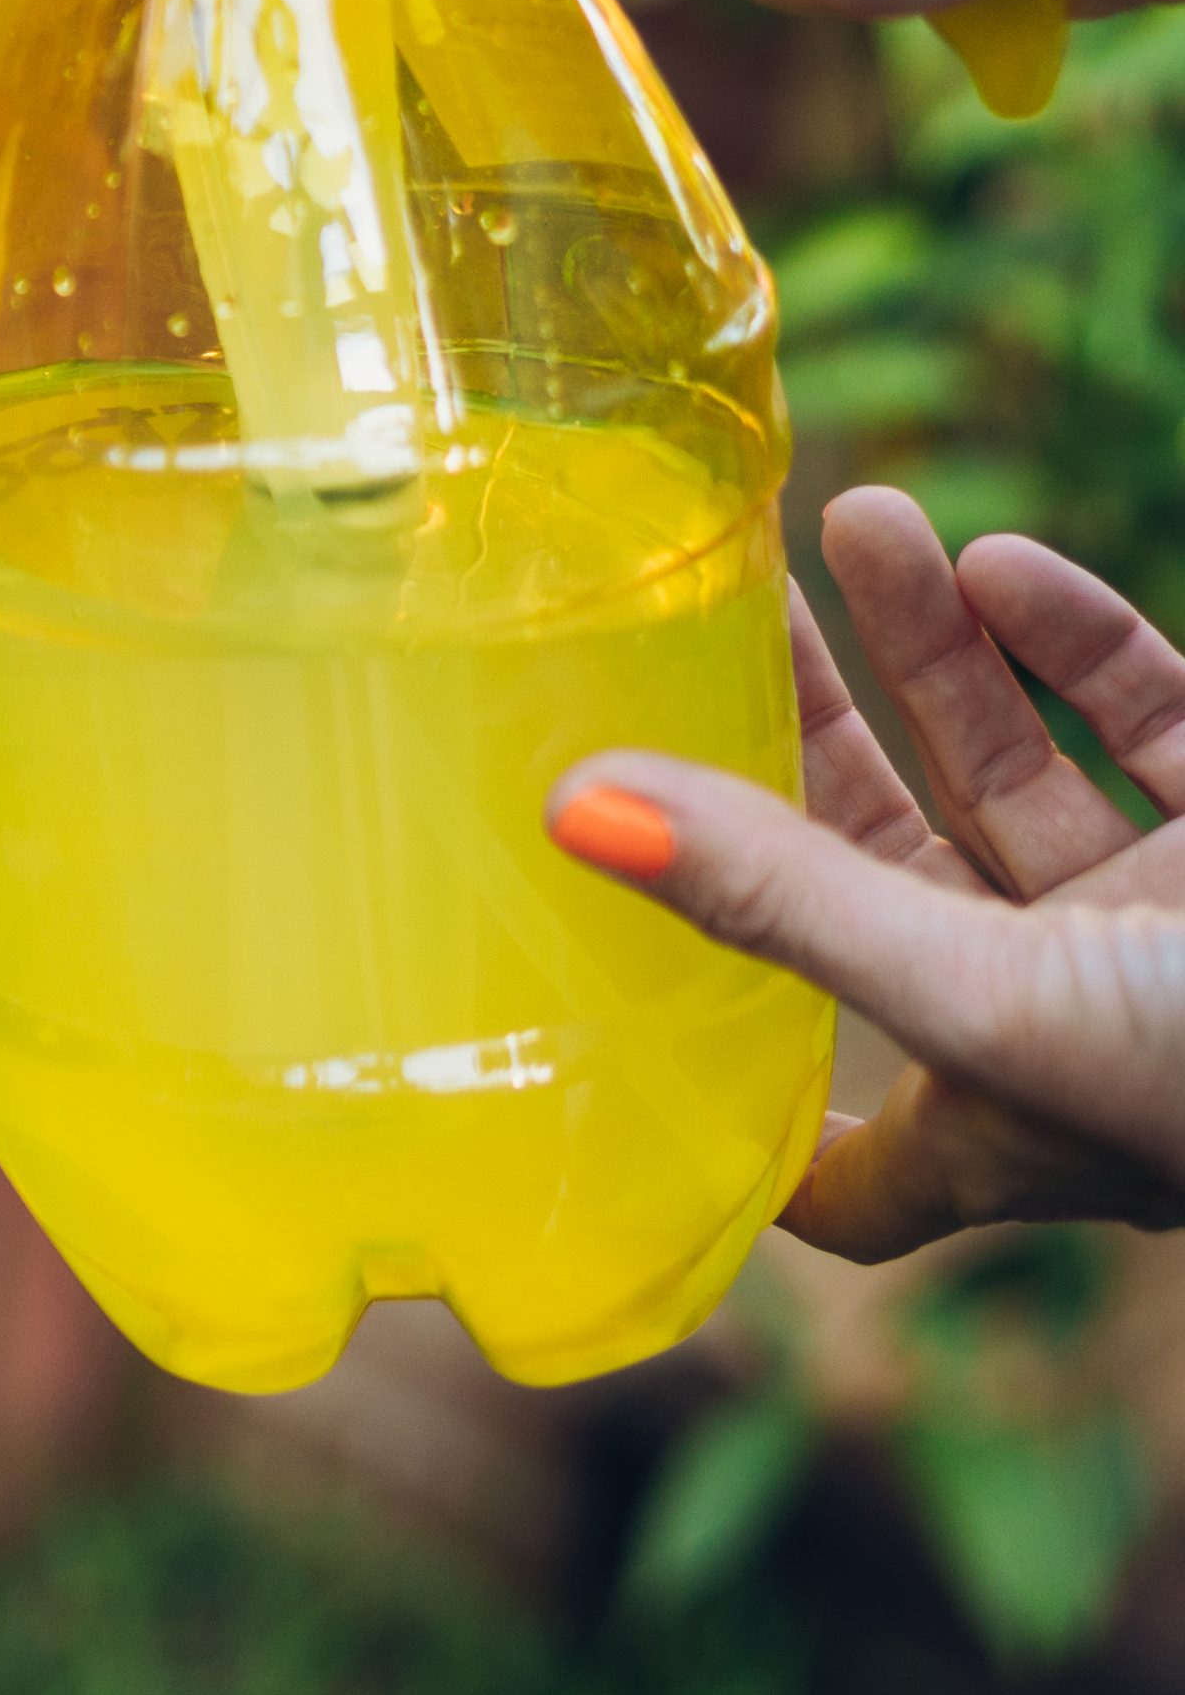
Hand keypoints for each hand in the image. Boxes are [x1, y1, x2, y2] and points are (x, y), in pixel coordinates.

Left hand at [546, 484, 1184, 1260]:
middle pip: (892, 886)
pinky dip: (1078, 643)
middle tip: (711, 619)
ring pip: (1017, 771)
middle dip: (805, 754)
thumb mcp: (989, 992)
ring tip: (843, 520)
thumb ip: (785, 900)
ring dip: (935, 650)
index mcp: (1010, 1110)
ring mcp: (1179, 922)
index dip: (758, 1139)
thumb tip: (570, 816)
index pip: (857, 1174)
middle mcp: (1080, 1020)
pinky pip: (1156, 723)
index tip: (638, 1066)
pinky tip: (1000, 563)